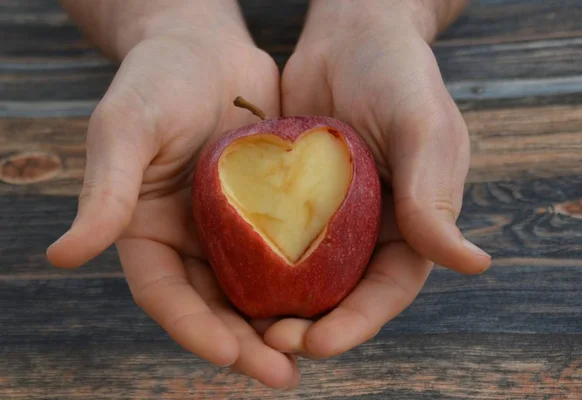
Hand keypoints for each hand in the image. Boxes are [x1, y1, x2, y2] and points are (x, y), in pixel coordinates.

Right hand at [47, 1, 299, 388]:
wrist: (206, 46)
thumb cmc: (157, 80)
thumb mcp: (125, 129)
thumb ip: (105, 192)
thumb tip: (62, 256)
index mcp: (146, 233)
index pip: (166, 295)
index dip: (194, 329)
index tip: (229, 355)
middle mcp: (190, 239)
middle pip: (215, 306)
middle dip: (245, 344)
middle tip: (283, 374)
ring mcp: (231, 227)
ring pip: (255, 289)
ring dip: (280, 323)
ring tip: (315, 349)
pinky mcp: (268, 209)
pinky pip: (287, 252)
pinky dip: (305, 280)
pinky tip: (334, 299)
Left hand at [261, 0, 490, 358]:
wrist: (351, 36)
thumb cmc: (397, 75)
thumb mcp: (422, 128)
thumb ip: (434, 195)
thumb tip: (473, 263)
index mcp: (411, 225)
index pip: (386, 290)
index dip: (355, 324)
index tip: (316, 344)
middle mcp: (368, 229)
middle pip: (340, 295)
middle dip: (309, 326)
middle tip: (270, 341)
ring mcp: (327, 216)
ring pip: (302, 276)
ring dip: (276, 304)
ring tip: (244, 324)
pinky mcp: (291, 197)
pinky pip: (271, 238)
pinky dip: (253, 263)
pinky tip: (226, 277)